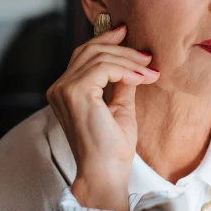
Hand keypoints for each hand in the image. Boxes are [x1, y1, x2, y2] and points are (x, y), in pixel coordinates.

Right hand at [46, 24, 158, 209]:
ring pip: (99, 56)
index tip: (129, 37)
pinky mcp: (75, 92)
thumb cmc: (112, 148)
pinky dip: (126, 70)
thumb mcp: (120, 108)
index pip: (84, 55)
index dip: (107, 41)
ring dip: (129, 60)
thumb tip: (134, 63)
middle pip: (89, 50)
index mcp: (65, 91)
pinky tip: (142, 79)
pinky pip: (104, 67)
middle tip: (145, 52)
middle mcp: (59, 88)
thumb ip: (121, 84)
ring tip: (150, 70)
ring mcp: (64, 89)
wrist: (106, 174)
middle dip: (120, 46)